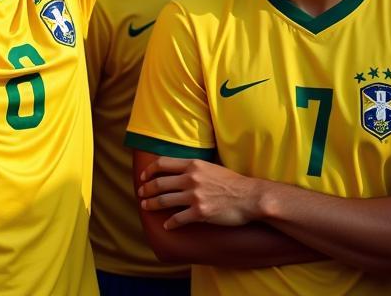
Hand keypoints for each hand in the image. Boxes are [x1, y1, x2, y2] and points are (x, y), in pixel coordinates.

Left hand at [138, 156, 263, 229]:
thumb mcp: (210, 167)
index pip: (162, 164)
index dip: (149, 170)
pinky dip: (170, 223)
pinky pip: (179, 219)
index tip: (143, 176)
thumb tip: (180, 171)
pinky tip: (167, 226)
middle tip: (140, 194)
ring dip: (152, 204)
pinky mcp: (200, 213)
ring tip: (145, 207)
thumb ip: (194, 168)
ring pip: (165, 200)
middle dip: (146, 189)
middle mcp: (191, 179)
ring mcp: (195, 196)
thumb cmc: (233, 182)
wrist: (250, 197)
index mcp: (192, 165)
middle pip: (160, 183)